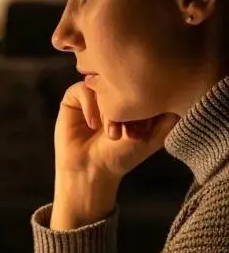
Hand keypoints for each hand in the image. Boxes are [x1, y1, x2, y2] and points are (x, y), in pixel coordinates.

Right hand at [55, 81, 178, 181]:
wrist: (91, 170)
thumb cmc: (122, 156)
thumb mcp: (155, 137)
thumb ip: (170, 116)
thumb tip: (178, 92)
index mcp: (134, 98)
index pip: (144, 84)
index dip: (146, 103)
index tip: (144, 129)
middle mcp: (114, 92)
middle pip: (123, 82)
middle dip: (127, 107)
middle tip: (128, 132)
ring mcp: (94, 93)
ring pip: (103, 85)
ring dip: (108, 109)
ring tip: (111, 133)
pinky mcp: (74, 97)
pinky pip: (83, 88)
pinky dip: (90, 106)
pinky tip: (93, 125)